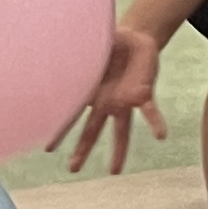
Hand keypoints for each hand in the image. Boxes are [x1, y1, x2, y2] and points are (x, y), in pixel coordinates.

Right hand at [52, 25, 163, 174]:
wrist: (136, 37)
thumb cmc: (109, 40)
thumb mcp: (92, 42)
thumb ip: (84, 52)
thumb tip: (69, 56)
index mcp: (89, 91)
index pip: (71, 113)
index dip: (59, 130)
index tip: (47, 148)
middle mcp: (105, 102)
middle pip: (91, 130)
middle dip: (82, 149)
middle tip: (72, 169)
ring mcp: (123, 101)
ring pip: (120, 131)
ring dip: (118, 150)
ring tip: (114, 172)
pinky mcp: (143, 95)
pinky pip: (149, 111)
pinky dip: (155, 123)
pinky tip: (161, 136)